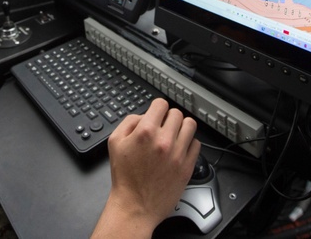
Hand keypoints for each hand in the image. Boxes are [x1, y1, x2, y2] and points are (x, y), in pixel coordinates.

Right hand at [92, 98, 200, 237]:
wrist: (135, 206)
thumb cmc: (125, 177)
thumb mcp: (115, 142)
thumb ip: (129, 122)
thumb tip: (144, 115)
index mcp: (145, 132)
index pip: (161, 104)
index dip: (157, 108)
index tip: (157, 114)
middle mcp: (164, 141)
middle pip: (177, 113)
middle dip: (168, 119)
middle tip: (163, 129)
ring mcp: (178, 154)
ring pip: (190, 125)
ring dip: (182, 128)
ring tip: (174, 136)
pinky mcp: (187, 167)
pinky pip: (196, 144)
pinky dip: (189, 144)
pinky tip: (179, 149)